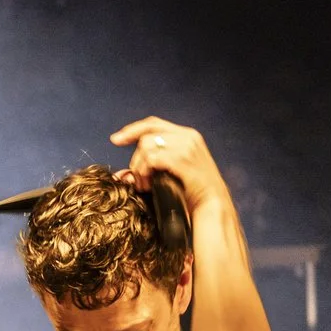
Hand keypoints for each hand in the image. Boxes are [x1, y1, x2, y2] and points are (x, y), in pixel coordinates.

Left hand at [110, 118, 227, 222]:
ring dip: (139, 166)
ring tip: (143, 184)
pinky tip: (147, 184)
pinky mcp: (182, 158)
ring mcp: (186, 146)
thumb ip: (154, 165)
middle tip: (134, 176)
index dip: (132, 129)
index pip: (154, 124)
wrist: (213, 206)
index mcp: (188, 135)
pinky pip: (151, 158)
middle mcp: (188, 136)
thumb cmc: (194, 194)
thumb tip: (122, 174)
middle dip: (134, 154)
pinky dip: (144, 171)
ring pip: (146, 145)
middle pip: (147, 134)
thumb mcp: (174, 173)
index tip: (116, 139)